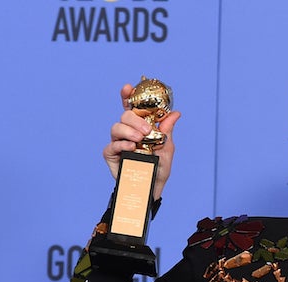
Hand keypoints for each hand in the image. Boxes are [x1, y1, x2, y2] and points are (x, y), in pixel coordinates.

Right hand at [103, 82, 181, 201]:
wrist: (152, 187)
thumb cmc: (159, 167)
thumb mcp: (167, 147)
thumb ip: (167, 130)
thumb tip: (176, 113)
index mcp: (139, 126)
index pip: (131, 107)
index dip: (127, 96)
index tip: (127, 87)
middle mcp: (126, 131)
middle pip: (124, 115)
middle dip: (135, 120)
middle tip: (146, 131)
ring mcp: (117, 142)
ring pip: (116, 127)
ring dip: (128, 131)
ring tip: (139, 139)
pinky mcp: (111, 155)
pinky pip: (111, 145)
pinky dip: (121, 144)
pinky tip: (130, 147)